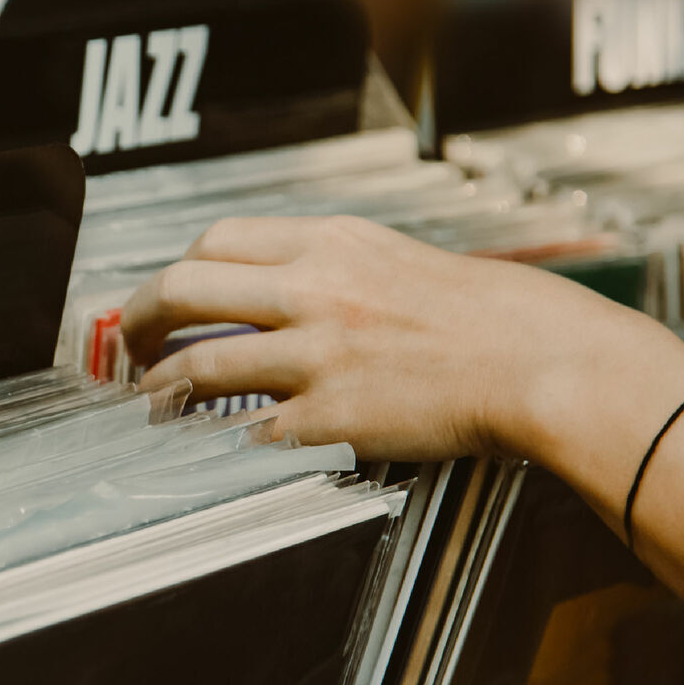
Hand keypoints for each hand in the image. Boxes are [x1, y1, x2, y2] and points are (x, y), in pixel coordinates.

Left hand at [119, 215, 683, 463]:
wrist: (548, 364)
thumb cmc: (499, 317)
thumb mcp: (408, 260)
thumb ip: (344, 269)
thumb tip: (294, 290)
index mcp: (334, 242)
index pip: (219, 240)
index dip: (178, 271)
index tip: (169, 296)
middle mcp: (315, 288)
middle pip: (185, 286)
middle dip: (143, 318)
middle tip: (135, 347)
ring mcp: (319, 353)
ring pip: (200, 363)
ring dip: (162, 388)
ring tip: (153, 403)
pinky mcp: (332, 414)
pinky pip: (249, 428)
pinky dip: (224, 437)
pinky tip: (216, 444)